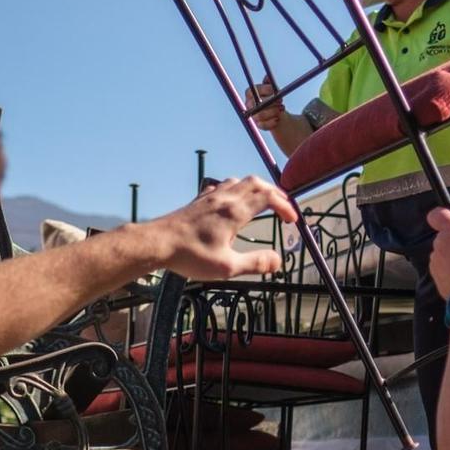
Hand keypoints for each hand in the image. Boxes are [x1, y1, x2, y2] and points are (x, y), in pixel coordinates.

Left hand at [149, 175, 298, 279]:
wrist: (157, 243)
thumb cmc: (190, 256)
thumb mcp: (227, 267)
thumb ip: (255, 263)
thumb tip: (278, 261)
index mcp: (235, 213)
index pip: (268, 198)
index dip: (285, 206)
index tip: (292, 220)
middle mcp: (224, 199)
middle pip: (257, 183)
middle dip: (275, 193)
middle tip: (283, 207)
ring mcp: (210, 198)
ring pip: (239, 181)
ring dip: (256, 188)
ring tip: (263, 202)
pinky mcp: (199, 201)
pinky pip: (223, 186)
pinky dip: (236, 189)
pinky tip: (233, 201)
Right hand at [245, 78, 286, 131]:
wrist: (277, 113)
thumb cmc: (273, 98)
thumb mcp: (272, 89)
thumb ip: (269, 83)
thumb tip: (267, 77)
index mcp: (250, 94)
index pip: (253, 91)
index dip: (264, 90)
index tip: (274, 90)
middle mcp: (248, 105)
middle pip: (256, 103)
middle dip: (270, 101)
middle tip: (281, 99)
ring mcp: (252, 116)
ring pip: (261, 115)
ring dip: (273, 111)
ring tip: (282, 108)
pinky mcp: (258, 125)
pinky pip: (264, 125)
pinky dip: (272, 122)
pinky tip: (278, 119)